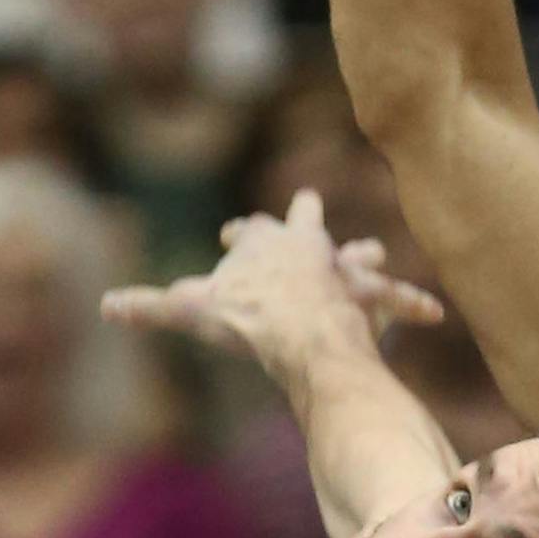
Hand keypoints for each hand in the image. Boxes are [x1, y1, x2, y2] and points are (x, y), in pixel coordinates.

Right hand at [105, 189, 440, 361]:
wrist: (300, 333)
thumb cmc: (246, 319)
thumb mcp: (191, 310)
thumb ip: (150, 307)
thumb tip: (105, 306)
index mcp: (264, 242)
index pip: (249, 230)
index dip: (242, 234)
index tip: (233, 234)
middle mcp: (306, 244)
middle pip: (306, 221)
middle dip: (305, 217)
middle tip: (309, 203)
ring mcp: (341, 267)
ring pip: (354, 255)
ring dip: (360, 258)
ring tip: (371, 253)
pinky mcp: (368, 294)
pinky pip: (394, 300)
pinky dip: (410, 306)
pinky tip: (433, 314)